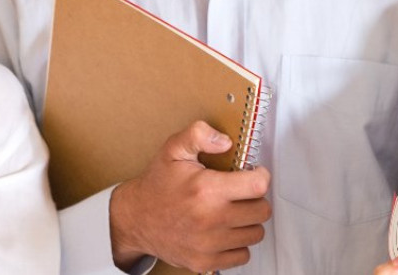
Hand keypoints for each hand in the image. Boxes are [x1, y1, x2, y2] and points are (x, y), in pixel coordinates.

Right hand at [108, 121, 272, 271]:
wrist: (135, 220)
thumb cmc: (158, 185)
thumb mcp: (174, 150)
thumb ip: (199, 134)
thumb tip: (225, 141)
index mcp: (206, 189)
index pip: (258, 185)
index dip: (260, 176)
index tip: (253, 175)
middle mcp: (209, 219)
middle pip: (262, 211)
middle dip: (255, 199)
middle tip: (241, 194)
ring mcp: (208, 244)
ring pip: (255, 234)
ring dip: (248, 223)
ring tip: (231, 212)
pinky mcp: (205, 262)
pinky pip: (242, 255)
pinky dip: (237, 244)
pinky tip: (224, 231)